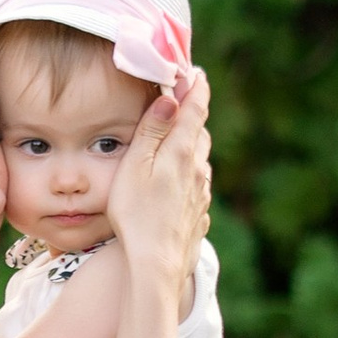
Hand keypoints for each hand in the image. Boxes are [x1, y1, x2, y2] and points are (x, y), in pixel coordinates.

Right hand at [107, 63, 210, 291]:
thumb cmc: (137, 216)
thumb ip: (153, 130)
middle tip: (183, 98)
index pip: (196, 109)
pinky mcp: (199, 213)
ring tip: (176, 138)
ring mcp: (202, 193)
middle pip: (199, 132)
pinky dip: (189, 172)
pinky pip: (197, 184)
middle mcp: (198, 169)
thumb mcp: (136, 166)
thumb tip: (171, 97)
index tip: (194, 71)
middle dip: (192, 113)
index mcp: (182, 152)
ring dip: (190, 144)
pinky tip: (177, 181)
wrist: (157, 266)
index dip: (196, 87)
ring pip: (199, 159)